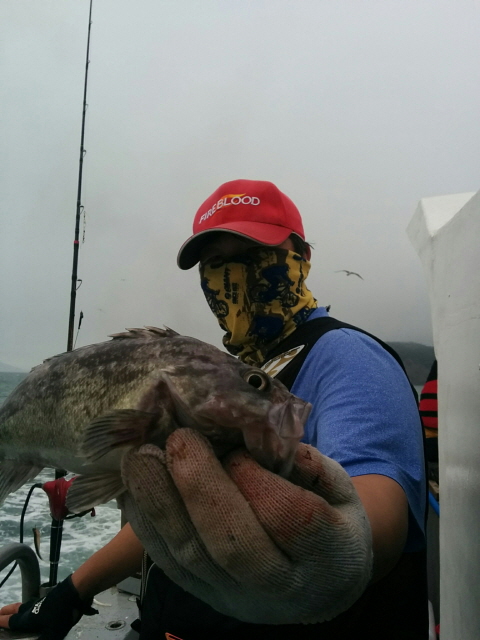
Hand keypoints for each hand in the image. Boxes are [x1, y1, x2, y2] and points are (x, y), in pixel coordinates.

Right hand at [0, 575, 97, 639]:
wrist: (75, 591)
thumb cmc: (62, 614)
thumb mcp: (52, 634)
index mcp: (29, 618)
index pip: (12, 622)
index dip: (3, 622)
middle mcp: (33, 609)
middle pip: (17, 610)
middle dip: (7, 612)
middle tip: (0, 612)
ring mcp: (43, 602)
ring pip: (27, 604)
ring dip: (18, 607)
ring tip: (15, 609)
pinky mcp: (52, 597)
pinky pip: (38, 602)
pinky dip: (32, 604)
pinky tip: (37, 606)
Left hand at [120, 428, 372, 624]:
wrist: (322, 584)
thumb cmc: (332, 522)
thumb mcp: (341, 488)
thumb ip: (311, 464)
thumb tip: (263, 433)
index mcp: (329, 556)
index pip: (289, 520)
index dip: (256, 480)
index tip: (238, 450)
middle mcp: (282, 588)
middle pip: (233, 546)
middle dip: (200, 488)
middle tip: (179, 440)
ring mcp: (237, 599)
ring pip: (191, 560)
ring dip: (160, 503)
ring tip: (140, 457)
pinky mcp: (204, 597)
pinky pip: (169, 565)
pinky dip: (146, 525)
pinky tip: (133, 488)